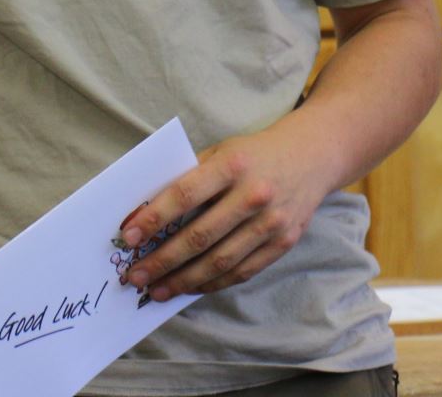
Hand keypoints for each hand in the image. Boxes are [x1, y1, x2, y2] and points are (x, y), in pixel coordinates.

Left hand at [114, 123, 330, 302]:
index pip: (185, 195)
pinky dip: (213, 283)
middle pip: (199, 236)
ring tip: (156, 290)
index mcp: (233, 165)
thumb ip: (191, 178)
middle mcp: (254, 194)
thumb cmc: (255, 155)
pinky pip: (242, 271)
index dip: (154, 218)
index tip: (127, 237)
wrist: (313, 156)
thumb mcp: (223, 151)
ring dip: (183, 280)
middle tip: (135, 276)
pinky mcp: (284, 242)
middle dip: (162, 260)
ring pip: (220, 261)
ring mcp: (272, 221)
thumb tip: (146, 215)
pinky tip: (190, 288)